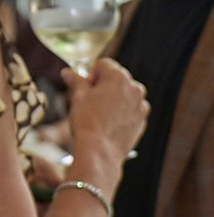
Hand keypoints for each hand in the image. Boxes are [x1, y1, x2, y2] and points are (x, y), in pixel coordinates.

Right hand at [64, 56, 148, 182]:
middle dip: (104, 86)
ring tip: (100, 114)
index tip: (86, 89)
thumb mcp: (78, 97)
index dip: (91, 75)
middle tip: (91, 102)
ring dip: (114, 99)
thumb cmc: (87, 122)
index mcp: (119, 77)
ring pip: (125, 94)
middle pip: (116, 78)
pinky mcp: (142, 120)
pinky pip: (131, 110)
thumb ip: (76, 81)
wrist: (100, 151)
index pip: (103, 64)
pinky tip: (110, 123)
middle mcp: (135, 88)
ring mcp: (141, 105)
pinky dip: (122, 113)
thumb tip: (68, 72)